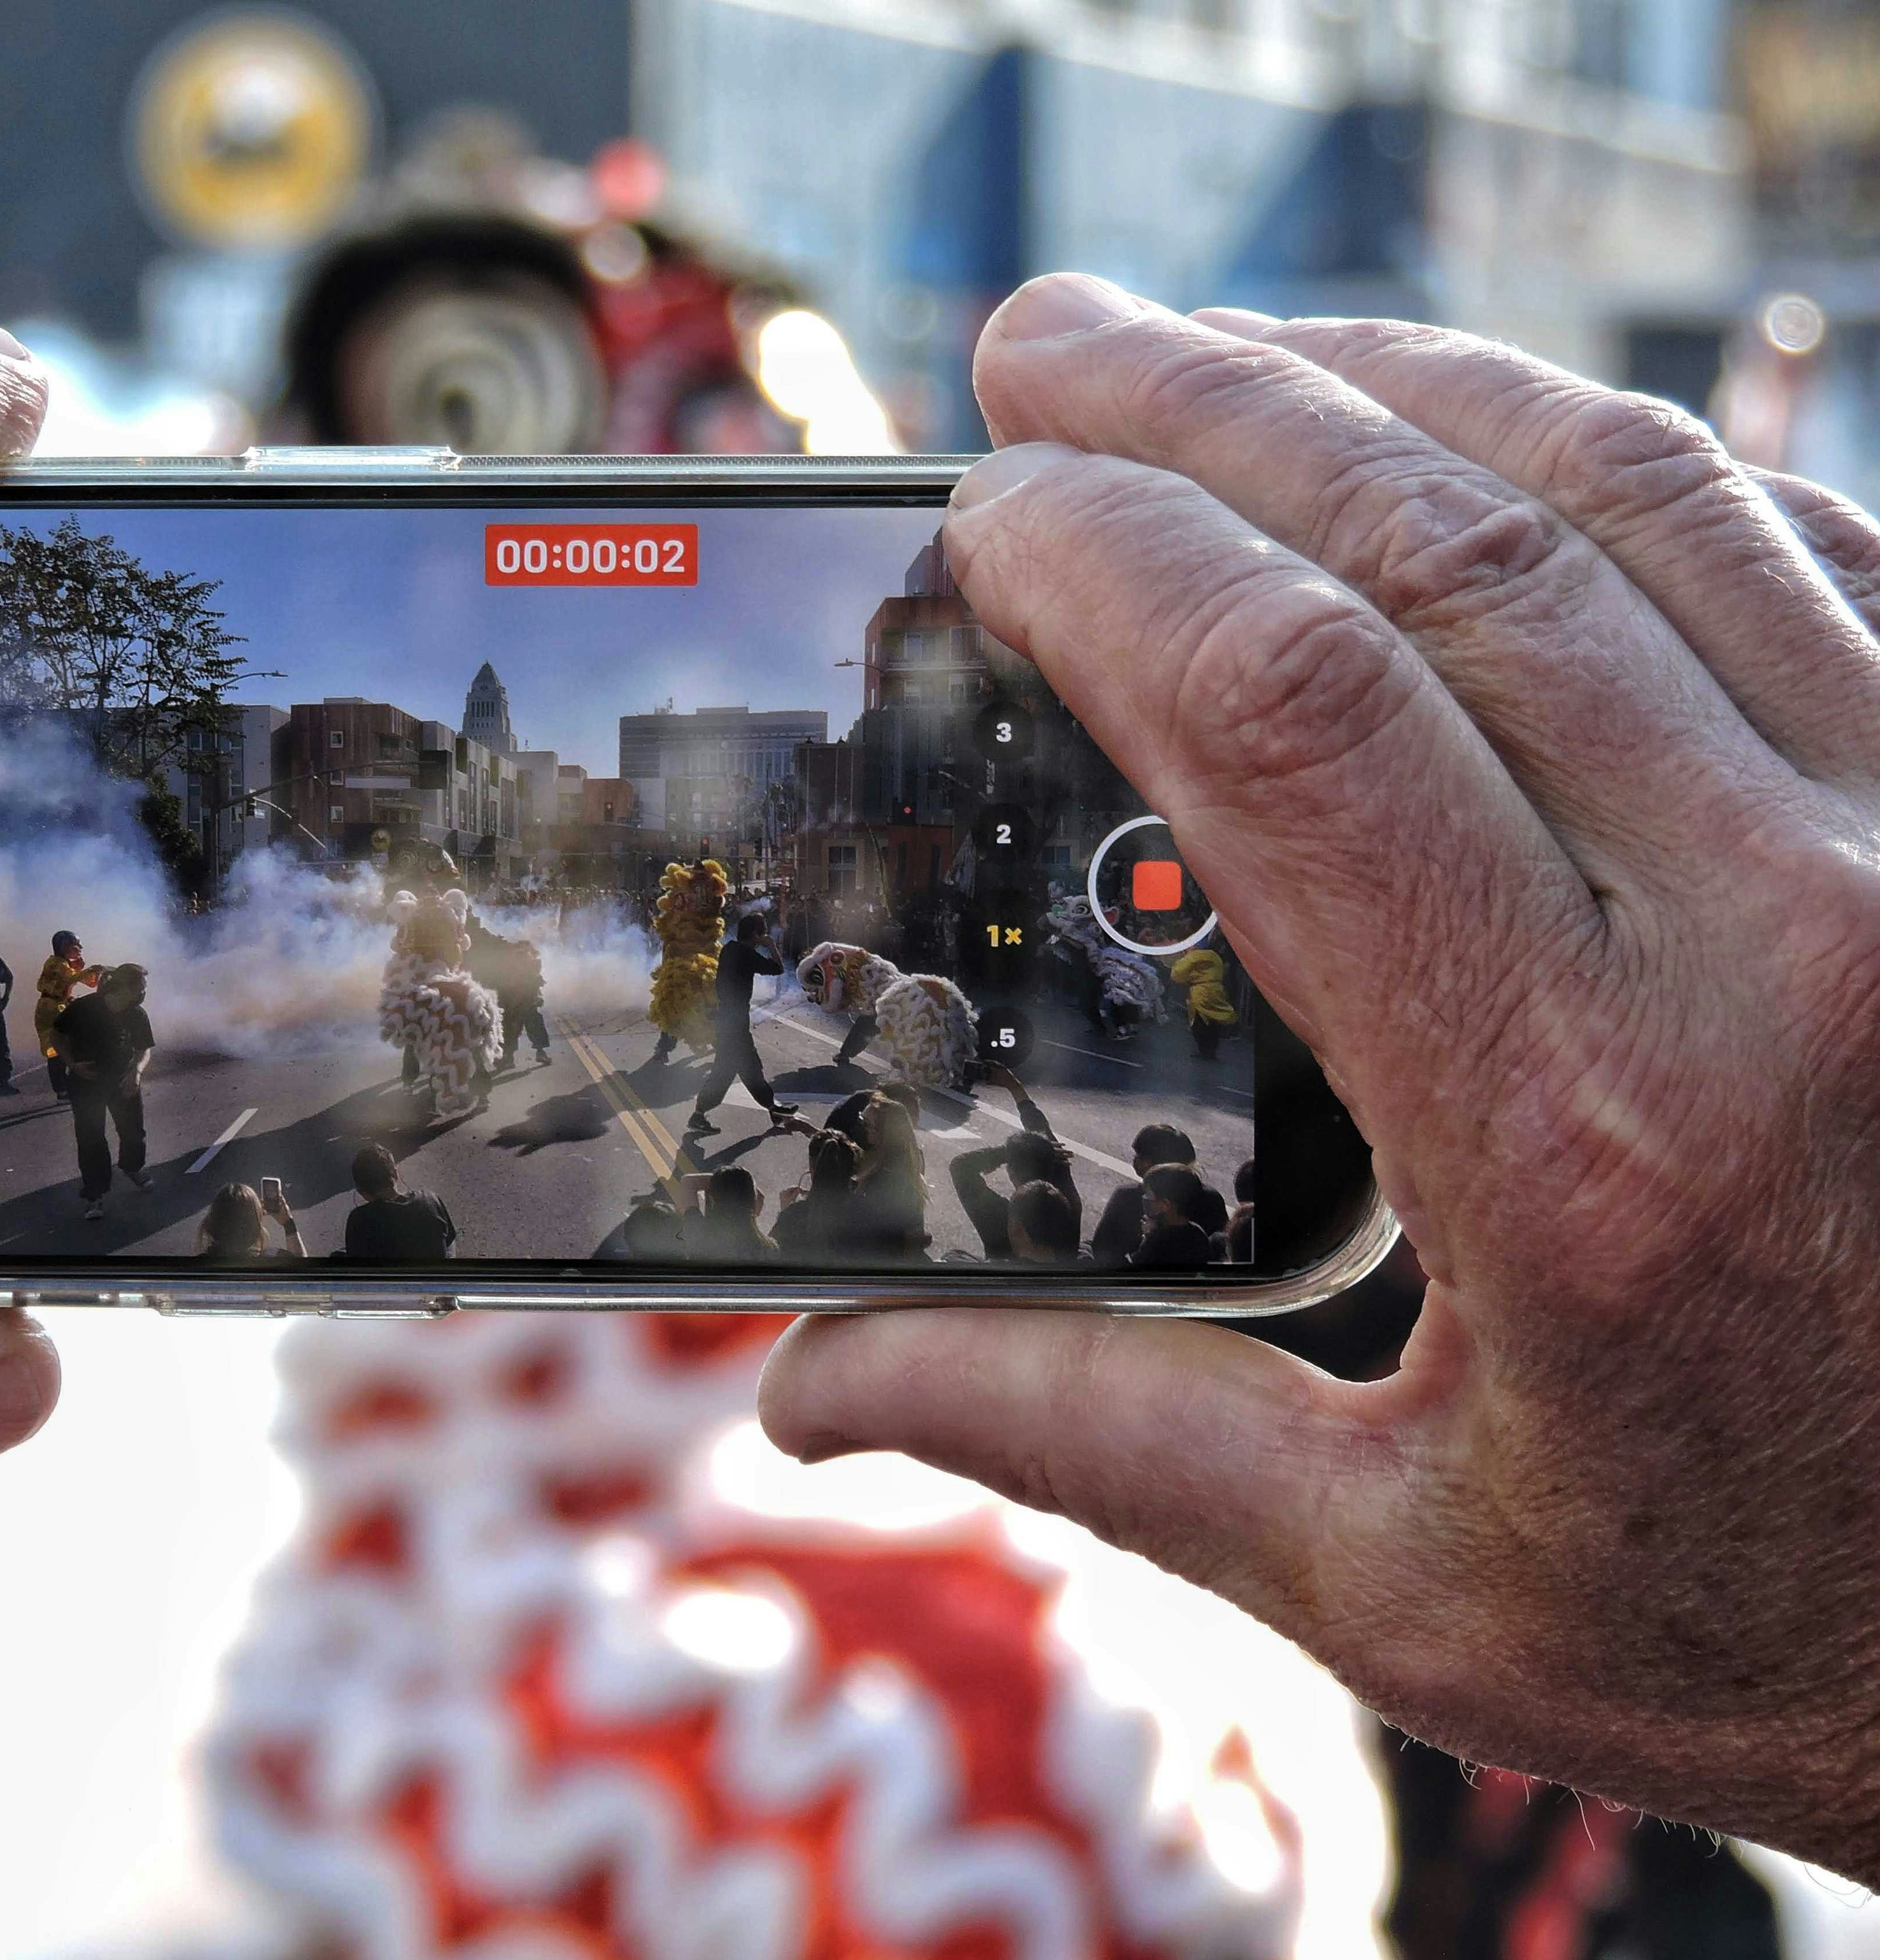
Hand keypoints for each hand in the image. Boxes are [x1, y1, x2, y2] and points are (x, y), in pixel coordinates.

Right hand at [763, 273, 1879, 1874]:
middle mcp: (1793, 946)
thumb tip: (810, 1385)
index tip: (982, 512)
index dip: (1108, 562)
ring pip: (1634, 492)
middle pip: (1444, 547)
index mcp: (1584, 1139)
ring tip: (1226, 350)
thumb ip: (1097, 1437)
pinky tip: (1466, 435)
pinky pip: (1803, 537)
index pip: (1293, 719)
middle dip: (1204, 403)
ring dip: (1395, 383)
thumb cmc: (1779, 1631)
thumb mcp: (1410, 1580)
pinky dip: (1603, 452)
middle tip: (1045, 342)